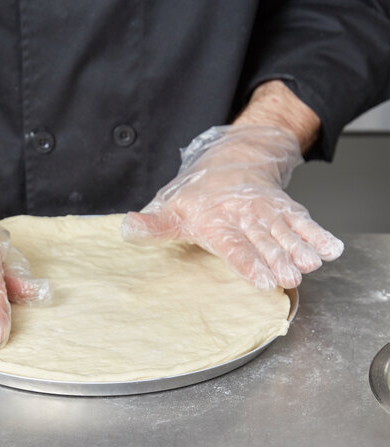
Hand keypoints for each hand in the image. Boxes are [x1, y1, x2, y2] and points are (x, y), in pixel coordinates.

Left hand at [120, 125, 342, 289]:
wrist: (232, 158)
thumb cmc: (198, 194)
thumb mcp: (171, 207)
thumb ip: (153, 225)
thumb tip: (126, 230)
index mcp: (215, 220)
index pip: (233, 244)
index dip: (248, 262)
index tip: (262, 278)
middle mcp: (244, 215)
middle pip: (263, 240)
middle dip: (278, 259)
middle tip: (292, 276)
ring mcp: (266, 212)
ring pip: (284, 231)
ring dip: (299, 248)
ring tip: (312, 264)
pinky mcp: (283, 209)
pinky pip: (301, 220)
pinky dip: (317, 233)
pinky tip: (330, 249)